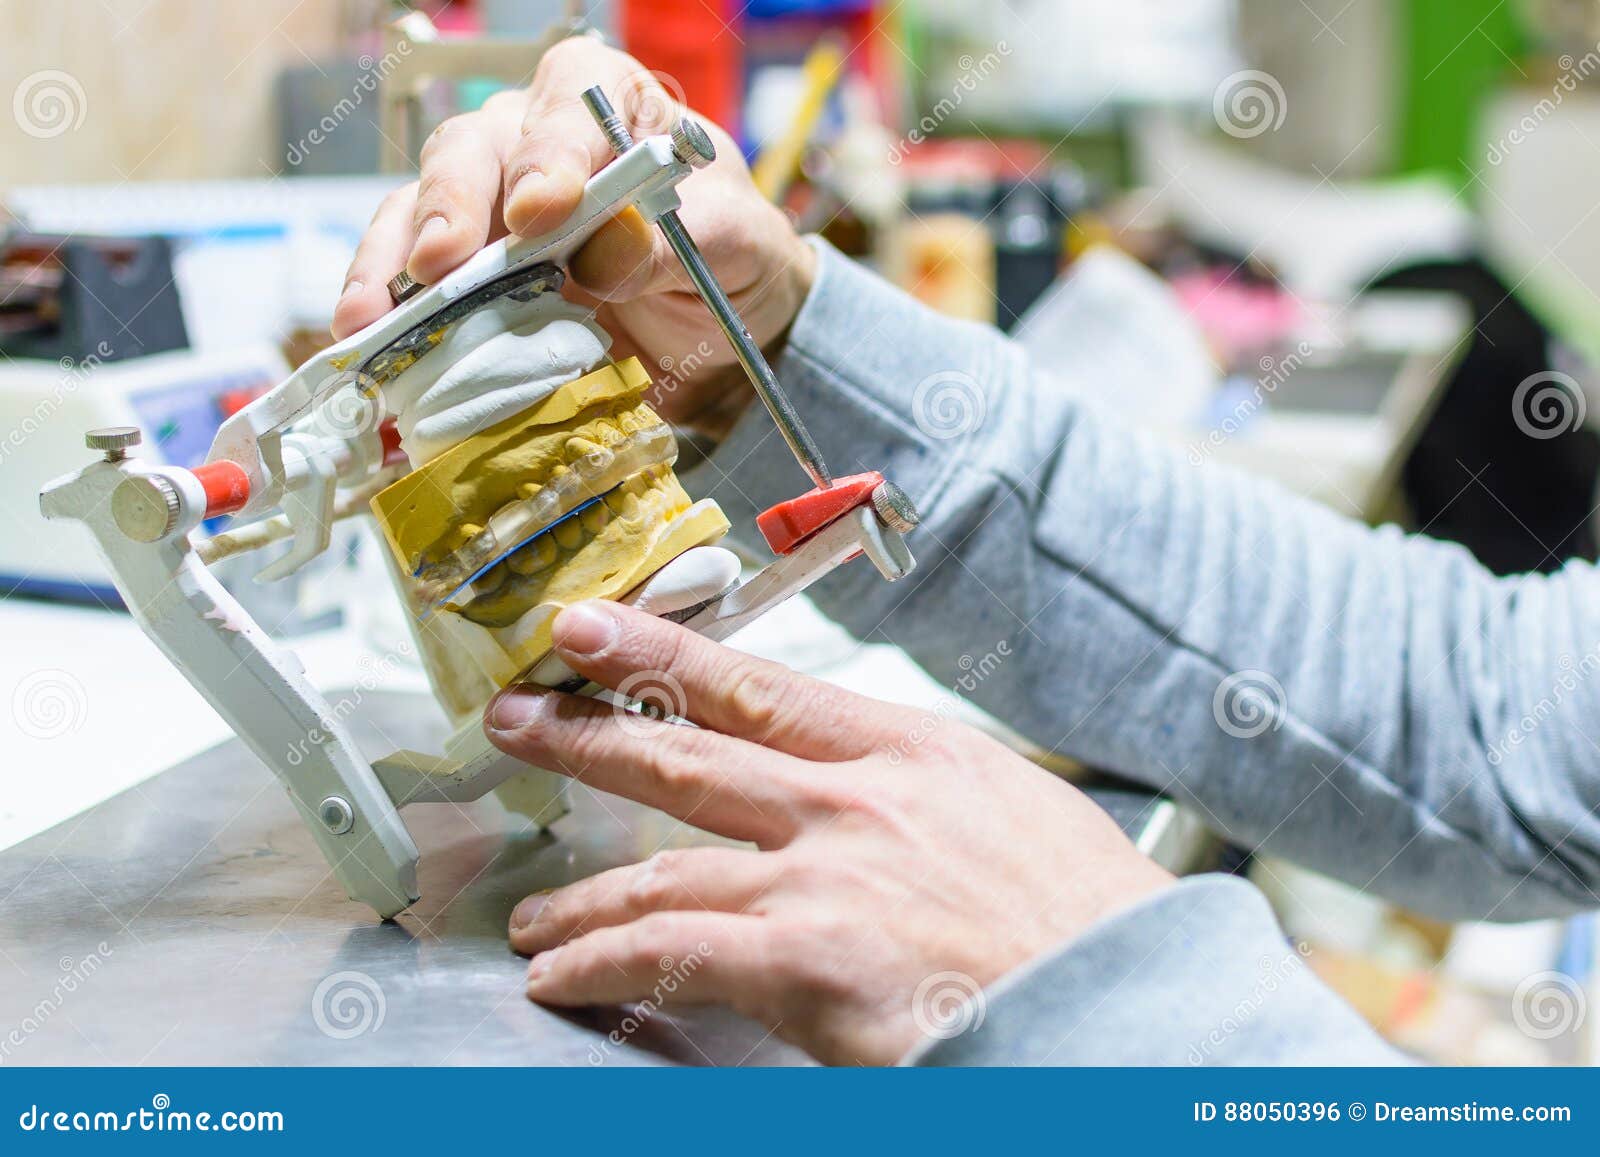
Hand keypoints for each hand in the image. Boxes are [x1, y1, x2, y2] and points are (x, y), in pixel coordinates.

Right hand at [333, 35, 813, 438]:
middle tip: (441, 263)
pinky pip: (410, 277)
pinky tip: (372, 342)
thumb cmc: (727, 257)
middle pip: (473, 149)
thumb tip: (606, 252)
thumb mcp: (730, 245)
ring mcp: (490, 206)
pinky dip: (389, 311)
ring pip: (420, 208)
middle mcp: (536, 141)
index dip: (549, 148)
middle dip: (452, 205)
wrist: (718, 329)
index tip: (540, 209)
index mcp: (612, 105)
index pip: (570, 97)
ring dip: (392, 264)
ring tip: (374, 316)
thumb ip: (674, 243)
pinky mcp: (466, 273)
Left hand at [485, 600, 1173, 1064]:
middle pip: (688, 751)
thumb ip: (923, 796)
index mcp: (905, 750)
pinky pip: (671, 952)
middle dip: (590, 730)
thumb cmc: (1089, 921)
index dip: (661, 653)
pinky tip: (563, 975)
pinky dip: (604, 962)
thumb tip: (873, 801)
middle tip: (517, 714)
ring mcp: (823, 873)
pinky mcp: (805, 958)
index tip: (594, 628)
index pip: (756, 686)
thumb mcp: (1014, 813)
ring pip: (663, 865)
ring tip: (537, 915)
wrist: (1133, 1004)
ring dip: (586, 892)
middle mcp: (852, 797)